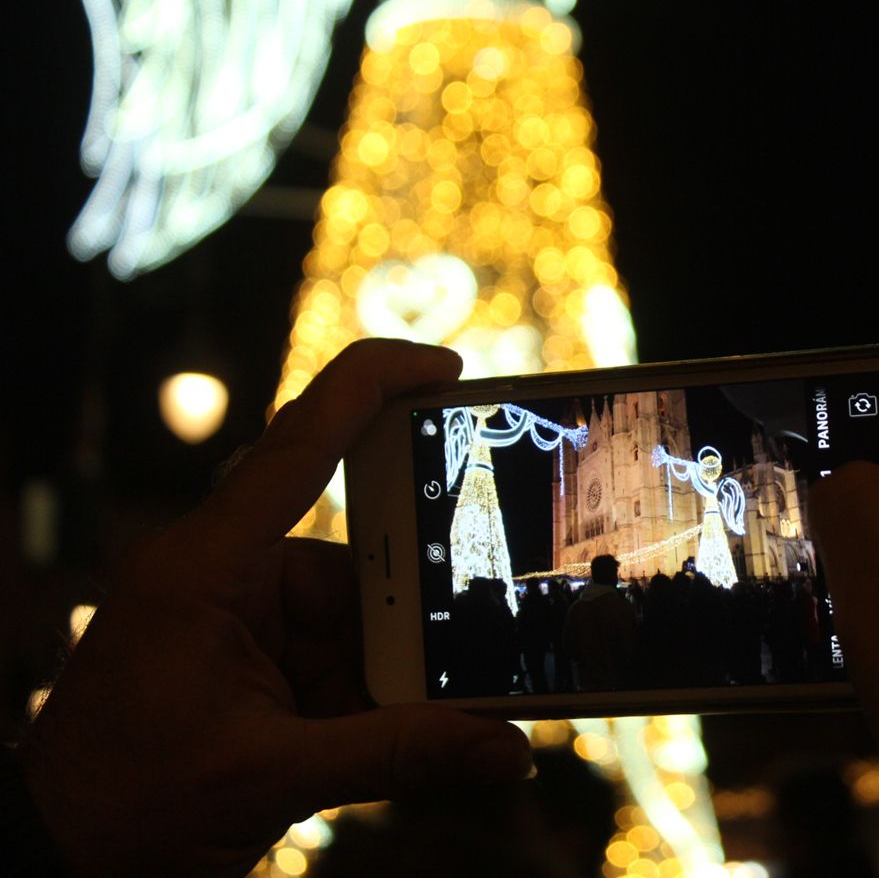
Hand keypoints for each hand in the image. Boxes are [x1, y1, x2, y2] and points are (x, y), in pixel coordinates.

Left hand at [18, 340, 532, 876]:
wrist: (55, 862)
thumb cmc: (122, 809)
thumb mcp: (268, 778)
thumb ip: (398, 755)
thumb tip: (505, 748)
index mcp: (205, 565)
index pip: (299, 441)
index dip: (375, 385)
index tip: (447, 367)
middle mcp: (225, 576)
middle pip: (358, 556)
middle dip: (415, 610)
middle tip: (471, 648)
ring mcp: (239, 621)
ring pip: (360, 619)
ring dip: (394, 673)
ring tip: (436, 722)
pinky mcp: (251, 663)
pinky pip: (340, 659)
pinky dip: (373, 698)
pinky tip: (399, 736)